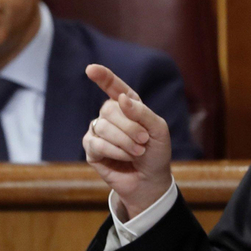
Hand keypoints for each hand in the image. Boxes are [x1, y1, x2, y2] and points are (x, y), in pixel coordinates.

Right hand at [82, 64, 173, 218]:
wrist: (150, 180)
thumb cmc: (156, 153)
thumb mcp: (158, 130)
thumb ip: (142, 112)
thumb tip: (119, 99)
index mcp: (127, 105)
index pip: (113, 86)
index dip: (102, 76)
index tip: (91, 69)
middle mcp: (110, 116)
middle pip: (108, 108)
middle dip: (129, 126)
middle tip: (143, 140)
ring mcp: (98, 132)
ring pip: (103, 126)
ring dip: (124, 141)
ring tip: (138, 152)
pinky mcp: (91, 150)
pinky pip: (96, 143)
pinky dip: (114, 151)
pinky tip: (125, 158)